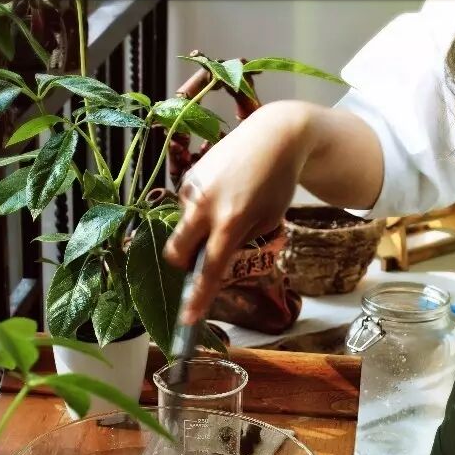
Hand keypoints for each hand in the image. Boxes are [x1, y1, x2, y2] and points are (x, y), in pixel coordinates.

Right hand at [164, 101, 312, 323]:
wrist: (274, 135)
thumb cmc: (277, 183)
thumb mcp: (268, 221)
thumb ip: (239, 243)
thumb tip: (212, 258)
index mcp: (231, 221)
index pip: (209, 269)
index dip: (198, 297)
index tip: (187, 319)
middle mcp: (205, 205)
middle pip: (176, 252)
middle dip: (184, 266)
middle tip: (201, 264)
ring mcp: (193, 189)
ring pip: (183, 229)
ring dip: (197, 234)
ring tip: (228, 212)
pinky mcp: (187, 176)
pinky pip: (186, 208)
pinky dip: (200, 213)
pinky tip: (222, 195)